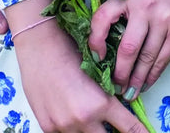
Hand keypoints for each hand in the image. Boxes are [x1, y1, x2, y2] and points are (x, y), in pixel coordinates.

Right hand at [13, 18, 147, 132]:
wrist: (40, 46)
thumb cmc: (71, 50)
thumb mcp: (97, 73)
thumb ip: (107, 96)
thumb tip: (119, 107)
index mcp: (101, 103)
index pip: (129, 128)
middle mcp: (84, 119)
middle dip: (112, 131)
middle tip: (114, 123)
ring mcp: (64, 126)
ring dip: (92, 129)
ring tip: (89, 113)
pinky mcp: (48, 128)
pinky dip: (72, 127)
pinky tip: (71, 113)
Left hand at [88, 0, 169, 98]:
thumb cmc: (162, 0)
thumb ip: (124, 19)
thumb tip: (105, 55)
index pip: (103, 16)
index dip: (95, 39)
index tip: (97, 58)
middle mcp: (146, 6)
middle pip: (128, 47)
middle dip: (120, 72)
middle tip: (115, 86)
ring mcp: (165, 19)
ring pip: (145, 58)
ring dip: (136, 80)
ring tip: (129, 92)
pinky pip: (161, 61)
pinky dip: (151, 77)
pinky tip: (145, 85)